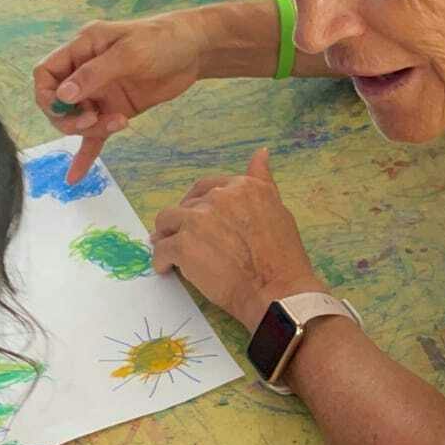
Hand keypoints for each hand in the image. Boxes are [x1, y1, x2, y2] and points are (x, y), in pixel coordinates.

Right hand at [33, 14, 211, 181]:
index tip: (64, 106)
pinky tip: (76, 176)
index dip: (47, 94)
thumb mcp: (128, 53)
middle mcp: (85, 71)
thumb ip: (95, 74)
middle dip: (69, 117)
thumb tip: (63, 96)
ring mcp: (100, 93)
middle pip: (57, 103)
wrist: (195, 52)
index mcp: (82, 48)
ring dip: (89, 129)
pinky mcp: (115, 110)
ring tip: (116, 123)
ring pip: (77, 120)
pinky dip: (86, 154)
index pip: (46, 73)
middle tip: (92, 119)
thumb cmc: (162, 40)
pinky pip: (95, 135)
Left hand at [151, 148, 323, 328]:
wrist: (276, 290)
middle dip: (183, 220)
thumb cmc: (283, 258)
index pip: (207, 187)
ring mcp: (198, 221)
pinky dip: (161, 260)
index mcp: (242, 187)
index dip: (199, 203)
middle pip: (186, 204)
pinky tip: (167, 268)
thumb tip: (261, 153)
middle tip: (184, 238)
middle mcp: (219, 198)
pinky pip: (161, 249)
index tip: (198, 218)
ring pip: (167, 221)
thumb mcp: (278, 209)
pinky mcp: (183, 246)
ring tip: (169, 250)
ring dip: (166, 235)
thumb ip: (262, 181)